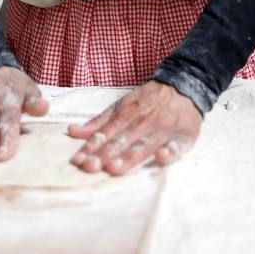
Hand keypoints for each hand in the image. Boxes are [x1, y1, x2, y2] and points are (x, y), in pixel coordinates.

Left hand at [67, 80, 201, 174]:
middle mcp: (141, 123)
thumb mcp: (120, 105)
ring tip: (115, 168)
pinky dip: (170, 151)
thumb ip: (98, 122)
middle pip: (121, 142)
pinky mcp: (182, 136)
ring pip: (143, 146)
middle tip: (90, 167)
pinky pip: (176, 145)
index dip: (91, 147)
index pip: (105, 134)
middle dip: (105, 155)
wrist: (182, 86)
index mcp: (125, 115)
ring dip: (129, 157)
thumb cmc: (146, 100)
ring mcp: (162, 129)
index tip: (78, 161)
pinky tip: (162, 157)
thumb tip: (72, 131)